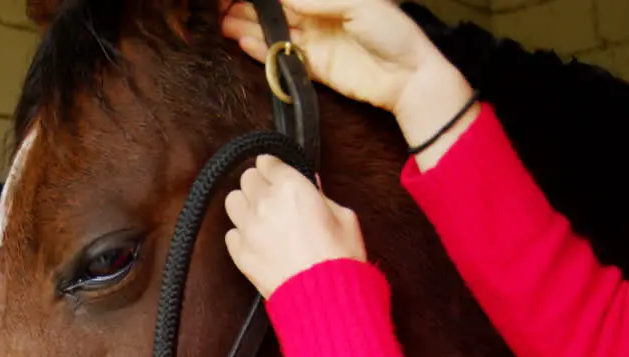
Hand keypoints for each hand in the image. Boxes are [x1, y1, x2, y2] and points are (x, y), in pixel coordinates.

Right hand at [220, 0, 479, 166]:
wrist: (409, 77)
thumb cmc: (392, 32)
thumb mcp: (359, 4)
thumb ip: (319, 0)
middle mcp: (320, 16)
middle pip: (277, 11)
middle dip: (249, 7)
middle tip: (219, 7)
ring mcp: (316, 43)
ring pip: (274, 32)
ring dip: (248, 27)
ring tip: (222, 23)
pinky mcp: (314, 68)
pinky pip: (282, 58)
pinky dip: (262, 50)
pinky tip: (242, 42)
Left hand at [224, 155, 366, 298]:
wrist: (325, 299)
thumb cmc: (340, 259)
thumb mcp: (344, 218)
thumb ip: (322, 197)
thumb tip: (311, 186)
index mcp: (291, 187)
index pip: (268, 162)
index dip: (273, 167)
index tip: (276, 172)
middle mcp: (264, 203)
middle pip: (247, 178)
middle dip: (259, 184)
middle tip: (271, 196)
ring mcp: (248, 228)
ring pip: (232, 201)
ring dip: (245, 205)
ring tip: (260, 217)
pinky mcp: (239, 253)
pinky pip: (230, 233)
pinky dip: (240, 234)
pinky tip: (257, 241)